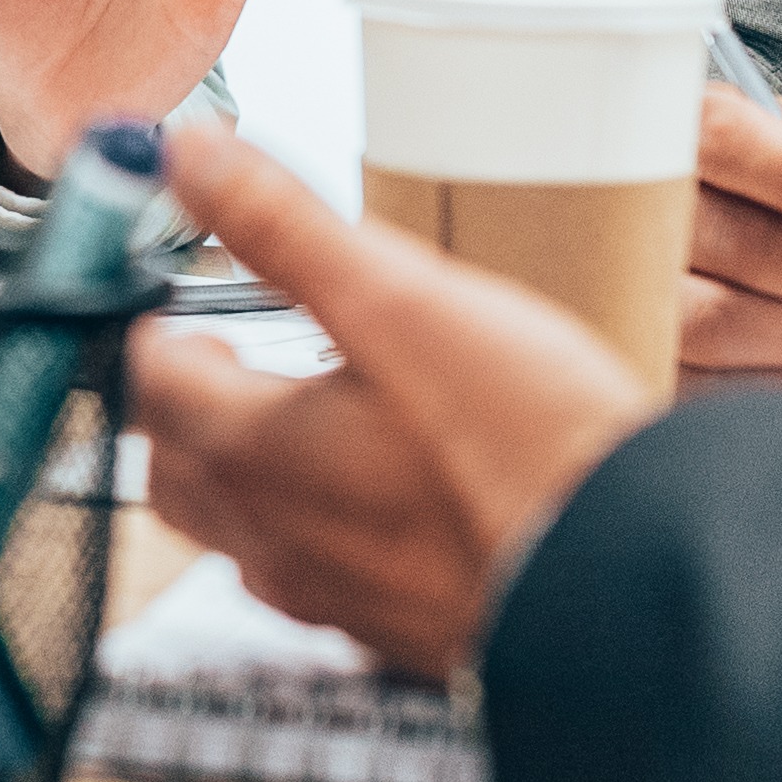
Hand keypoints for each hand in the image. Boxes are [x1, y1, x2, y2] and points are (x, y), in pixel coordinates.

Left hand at [124, 128, 655, 683]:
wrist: (639, 589)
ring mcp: (331, 596)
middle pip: (172, 462)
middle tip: (230, 341)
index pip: (142, 375)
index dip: (150, 316)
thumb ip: (285, 226)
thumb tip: (185, 153)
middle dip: (182, 396)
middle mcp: (273, 537)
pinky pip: (312, 576)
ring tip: (306, 406)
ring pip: (238, 528)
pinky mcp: (392, 629)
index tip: (179, 281)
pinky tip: (380, 488)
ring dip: (242, 464)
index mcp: (253, 450)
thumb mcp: (406, 302)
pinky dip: (312, 522)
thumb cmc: (531, 448)